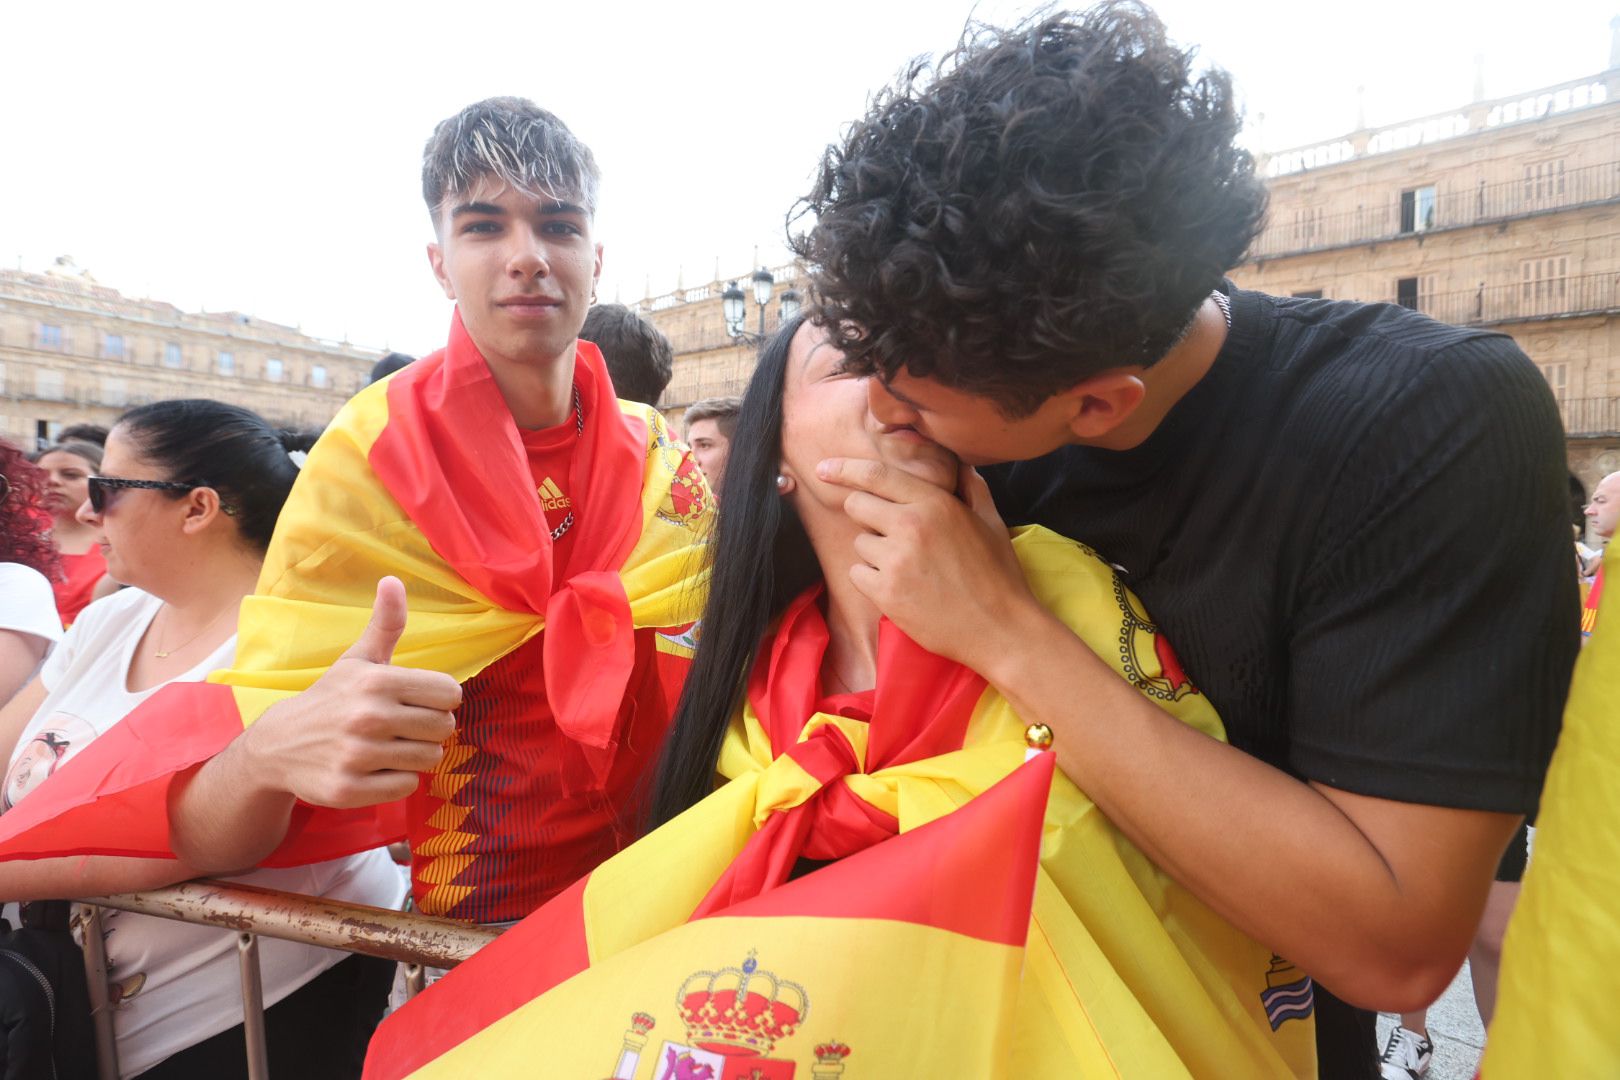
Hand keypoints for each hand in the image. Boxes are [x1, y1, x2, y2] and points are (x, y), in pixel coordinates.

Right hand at [242, 577, 460, 807]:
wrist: (276, 746)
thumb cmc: (331, 699)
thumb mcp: (358, 659)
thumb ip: (385, 624)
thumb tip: (393, 579)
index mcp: (376, 681)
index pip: (450, 693)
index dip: (439, 698)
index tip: (418, 700)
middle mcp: (368, 717)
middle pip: (444, 728)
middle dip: (430, 729)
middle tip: (403, 726)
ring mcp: (357, 756)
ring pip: (429, 759)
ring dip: (415, 755)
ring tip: (388, 746)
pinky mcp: (349, 789)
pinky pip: (406, 787)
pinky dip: (396, 780)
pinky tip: (373, 768)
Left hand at [817, 458, 1043, 668]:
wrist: (1000, 628)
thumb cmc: (998, 575)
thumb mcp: (991, 522)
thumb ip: (971, 489)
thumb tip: (961, 466)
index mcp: (934, 503)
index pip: (876, 475)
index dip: (844, 468)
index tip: (824, 468)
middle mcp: (910, 526)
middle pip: (856, 505)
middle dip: (866, 515)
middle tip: (891, 535)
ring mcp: (895, 560)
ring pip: (859, 543)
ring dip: (874, 552)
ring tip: (909, 568)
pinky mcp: (885, 592)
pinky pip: (857, 574)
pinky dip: (871, 580)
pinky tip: (901, 588)